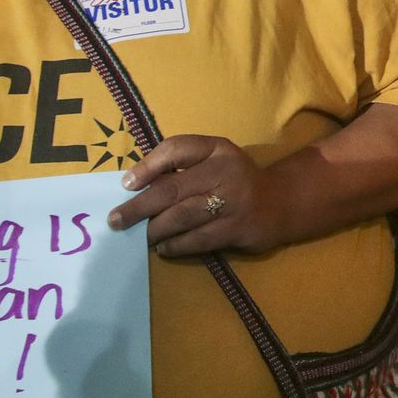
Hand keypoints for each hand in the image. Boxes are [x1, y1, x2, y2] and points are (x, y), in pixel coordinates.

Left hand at [108, 136, 284, 256]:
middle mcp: (226, 172)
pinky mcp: (237, 229)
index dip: (148, 166)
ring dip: (154, 230)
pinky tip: (163, 248)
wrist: (281, 202)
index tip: (126, 184)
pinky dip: (175, 245)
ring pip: (181, 218)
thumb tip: (136, 187)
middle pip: (172, 190)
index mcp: (218, 149)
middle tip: (116, 220)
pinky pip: (197, 240)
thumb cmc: (235, 179)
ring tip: (139, 236)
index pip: (177, 149)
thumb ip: (182, 166)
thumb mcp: (215, 160)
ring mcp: (233, 203)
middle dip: (139, 207)